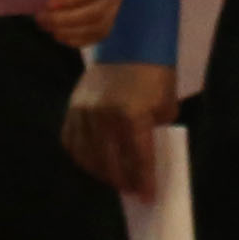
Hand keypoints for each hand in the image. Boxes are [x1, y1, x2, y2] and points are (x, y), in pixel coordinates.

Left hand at [32, 0, 127, 48]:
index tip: (48, 3)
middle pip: (97, 8)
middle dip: (65, 18)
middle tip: (40, 18)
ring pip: (99, 24)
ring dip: (69, 30)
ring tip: (46, 26)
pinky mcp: (113, 12)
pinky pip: (101, 33)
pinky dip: (79, 39)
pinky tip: (59, 35)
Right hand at [64, 58, 174, 195]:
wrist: (128, 42)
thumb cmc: (154, 73)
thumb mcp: (166, 103)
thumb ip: (157, 131)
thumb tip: (147, 158)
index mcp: (132, 115)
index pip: (138, 158)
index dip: (143, 180)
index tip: (147, 197)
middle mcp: (104, 117)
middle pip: (112, 162)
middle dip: (124, 181)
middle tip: (132, 192)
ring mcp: (84, 113)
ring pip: (89, 156)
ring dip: (102, 173)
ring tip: (115, 180)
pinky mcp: (72, 108)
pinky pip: (72, 143)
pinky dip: (82, 157)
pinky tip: (94, 164)